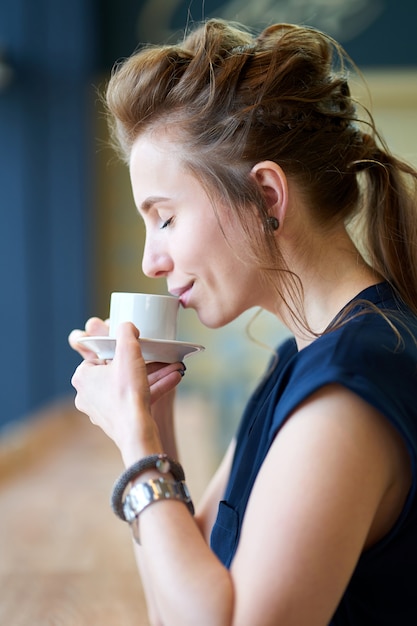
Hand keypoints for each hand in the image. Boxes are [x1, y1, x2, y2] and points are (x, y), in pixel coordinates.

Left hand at [70, 322, 183, 461]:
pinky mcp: (116, 421)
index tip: (136, 349)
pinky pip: (134, 400)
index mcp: (82, 377)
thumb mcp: (128, 352)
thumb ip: (126, 332)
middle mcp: (87, 395)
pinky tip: (172, 381)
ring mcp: (101, 410)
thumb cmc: (127, 392)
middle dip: (143, 364)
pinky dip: (152, 391)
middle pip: (117, 371)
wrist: (136, 431)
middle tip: (160, 357)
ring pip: (129, 386)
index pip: (100, 356)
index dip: (120, 350)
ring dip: (152, 377)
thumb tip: (127, 326)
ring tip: (173, 369)